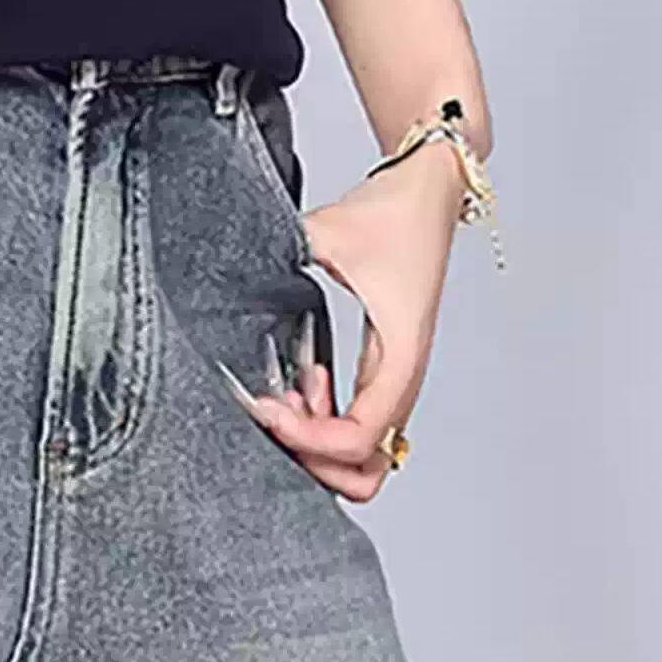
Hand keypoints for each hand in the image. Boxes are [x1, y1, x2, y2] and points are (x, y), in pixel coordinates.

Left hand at [237, 143, 463, 503]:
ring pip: (365, 457)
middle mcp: (403, 378)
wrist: (430, 190)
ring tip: (291, 398)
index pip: (359, 439)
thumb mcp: (329, 231)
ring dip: (321, 445)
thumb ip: (281, 252)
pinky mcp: (385, 367)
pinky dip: (328, 422)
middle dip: (315, 460)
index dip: (307, 438)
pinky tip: (305, 382)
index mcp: (400, 356)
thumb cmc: (395, 212)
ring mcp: (396, 378)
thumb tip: (231, 267)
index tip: (268, 406)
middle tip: (276, 413)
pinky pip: (360, 424)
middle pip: (367, 471)